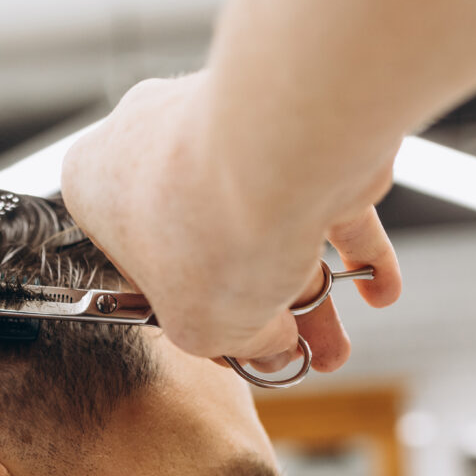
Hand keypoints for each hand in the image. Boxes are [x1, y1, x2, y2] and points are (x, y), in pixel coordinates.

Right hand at [60, 72, 400, 371]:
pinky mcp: (300, 126)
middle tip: (286, 349)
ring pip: (270, 224)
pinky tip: (377, 287)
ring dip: (307, 290)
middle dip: (257, 308)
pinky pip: (327, 194)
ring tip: (334, 341)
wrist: (281, 151)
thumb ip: (232, 342)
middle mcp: (154, 145)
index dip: (181, 311)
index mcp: (97, 187)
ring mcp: (229, 128)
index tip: (217, 342)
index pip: (135, 265)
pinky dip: (355, 245)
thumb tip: (267, 349)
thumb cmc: (206, 226)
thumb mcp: (198, 327)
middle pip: (208, 245)